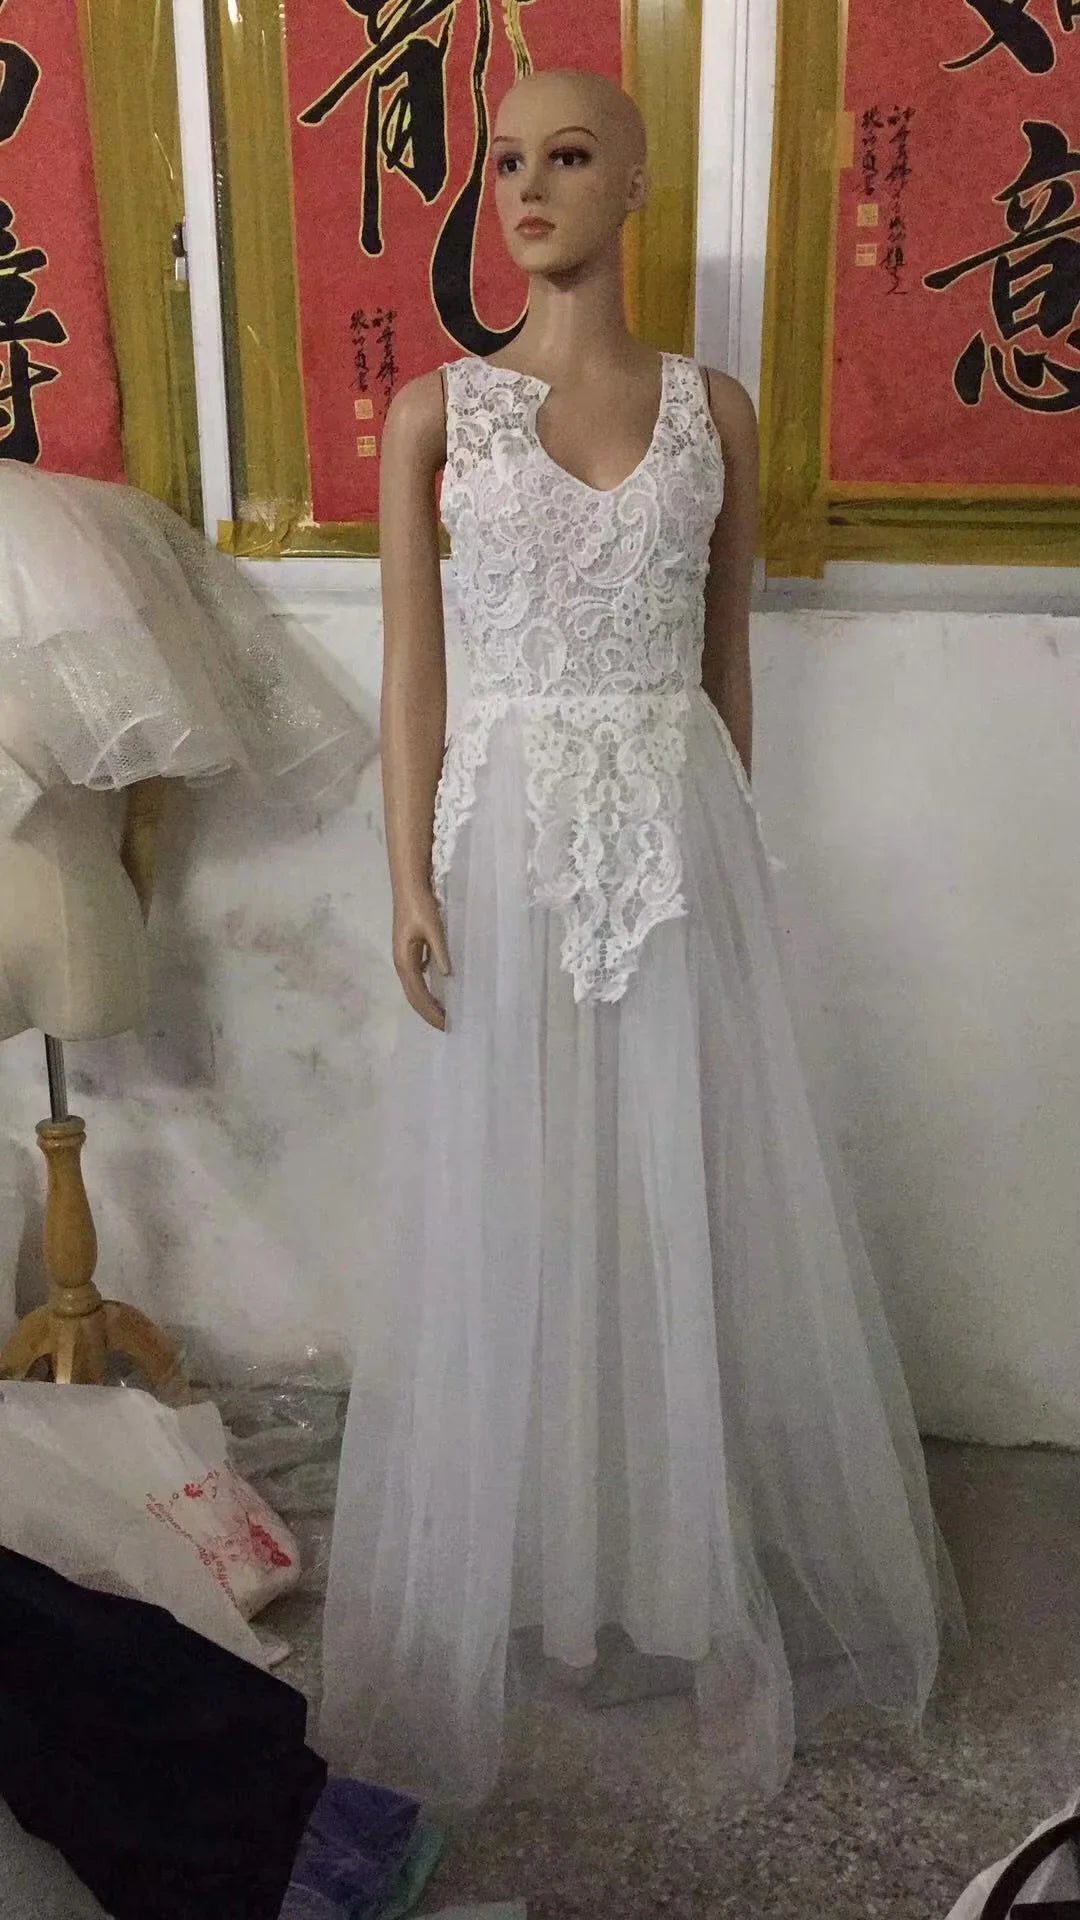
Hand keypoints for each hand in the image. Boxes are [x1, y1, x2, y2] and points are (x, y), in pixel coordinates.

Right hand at [392, 885, 450, 1030]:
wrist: (408, 888)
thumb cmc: (420, 906)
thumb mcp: (433, 928)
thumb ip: (439, 951)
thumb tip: (446, 975)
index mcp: (405, 961)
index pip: (418, 995)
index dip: (432, 1012)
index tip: (447, 1024)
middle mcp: (401, 964)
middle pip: (413, 997)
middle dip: (428, 1014)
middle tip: (448, 1027)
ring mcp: (404, 959)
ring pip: (414, 990)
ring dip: (426, 1005)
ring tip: (444, 1016)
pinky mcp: (410, 953)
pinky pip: (417, 980)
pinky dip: (426, 992)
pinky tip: (439, 994)